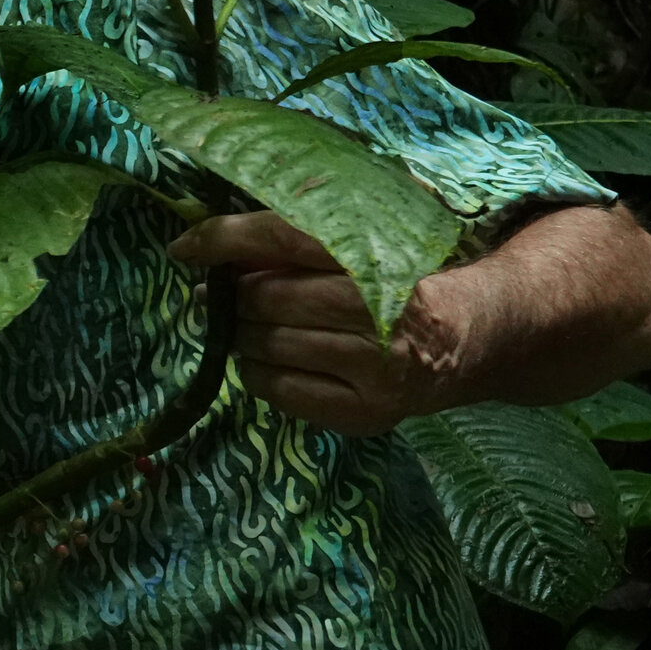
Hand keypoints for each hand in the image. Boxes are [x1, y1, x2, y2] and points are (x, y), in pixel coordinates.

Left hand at [167, 212, 469, 436]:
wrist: (467, 340)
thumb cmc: (399, 281)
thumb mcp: (362, 245)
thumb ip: (297, 241)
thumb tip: (218, 249)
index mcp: (376, 255)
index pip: (282, 237)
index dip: (223, 240)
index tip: (182, 248)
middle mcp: (379, 312)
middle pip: (268, 297)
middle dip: (232, 295)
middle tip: (217, 293)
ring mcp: (374, 369)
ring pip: (268, 346)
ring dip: (240, 335)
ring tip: (243, 326)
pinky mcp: (365, 412)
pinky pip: (280, 390)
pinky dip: (256, 373)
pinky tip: (263, 359)